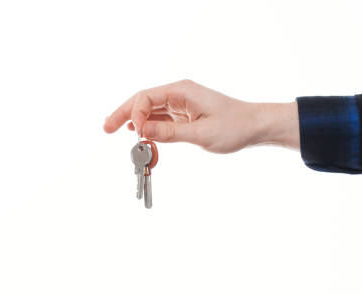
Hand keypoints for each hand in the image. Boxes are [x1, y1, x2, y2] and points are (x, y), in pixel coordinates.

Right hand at [103, 79, 299, 152]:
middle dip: (124, 113)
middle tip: (106, 128)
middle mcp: (179, 94)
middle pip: (143, 100)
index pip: (147, 97)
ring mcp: (181, 104)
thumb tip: (143, 131)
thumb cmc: (234, 127)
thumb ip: (170, 133)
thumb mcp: (201, 134)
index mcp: (182, 91)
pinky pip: (161, 119)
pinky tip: (138, 133)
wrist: (255, 127)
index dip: (135, 113)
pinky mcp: (185, 115)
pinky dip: (149, 127)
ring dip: (134, 121)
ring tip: (115, 131)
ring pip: (150, 110)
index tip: (135, 133)